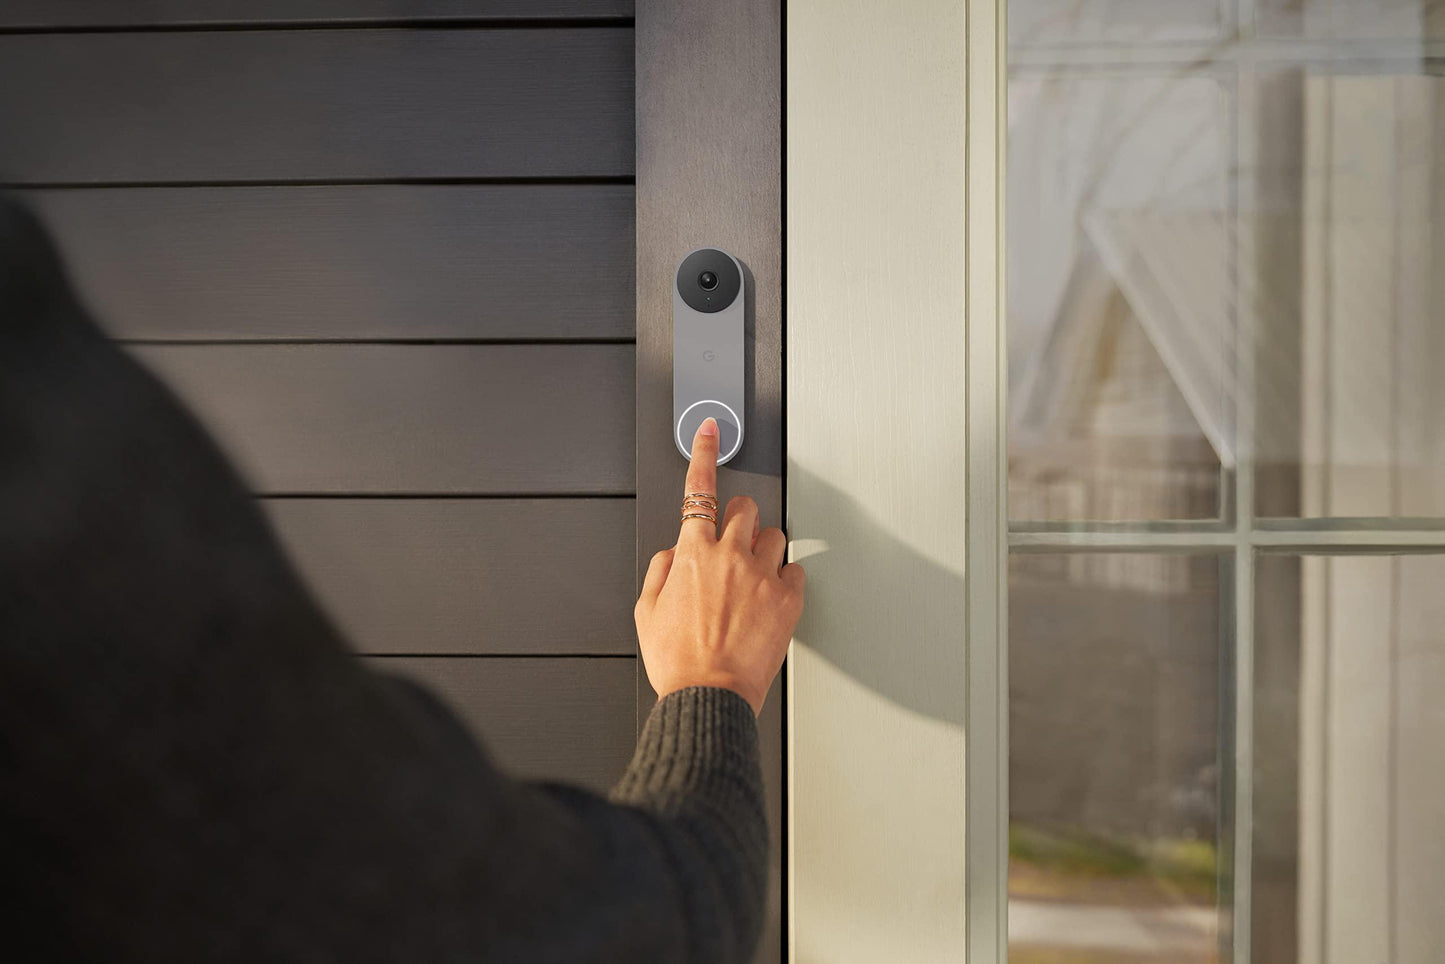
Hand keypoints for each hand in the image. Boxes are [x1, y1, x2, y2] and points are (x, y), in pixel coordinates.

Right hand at [634, 418, 804, 715]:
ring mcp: (762, 575)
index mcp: (692, 554)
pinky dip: (783, 580)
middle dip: (740, 518)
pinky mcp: (788, 598)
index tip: (709, 431)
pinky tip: (769, 601)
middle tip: (734, 544)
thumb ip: (661, 570)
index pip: (699, 490)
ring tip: (752, 581)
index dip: (704, 454)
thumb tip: (676, 551)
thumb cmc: (678, 660)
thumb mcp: (647, 612)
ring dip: (763, 549)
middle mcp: (730, 556)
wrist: (709, 696)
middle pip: (746, 507)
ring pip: (774, 535)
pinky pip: (794, 571)